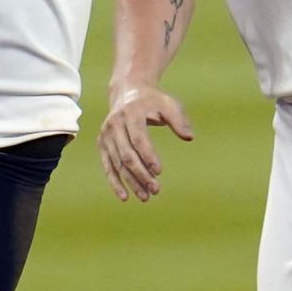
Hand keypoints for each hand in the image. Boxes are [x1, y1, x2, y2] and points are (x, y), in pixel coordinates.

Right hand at [98, 85, 193, 202]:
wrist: (127, 93)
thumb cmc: (152, 101)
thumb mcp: (168, 104)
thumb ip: (179, 120)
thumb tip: (189, 137)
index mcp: (131, 113)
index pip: (138, 138)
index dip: (148, 156)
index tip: (159, 171)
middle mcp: (114, 124)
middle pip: (127, 154)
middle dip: (141, 174)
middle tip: (156, 190)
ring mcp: (106, 135)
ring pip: (118, 163)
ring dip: (131, 182)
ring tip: (146, 197)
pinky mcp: (102, 144)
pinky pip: (108, 166)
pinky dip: (115, 182)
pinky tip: (125, 197)